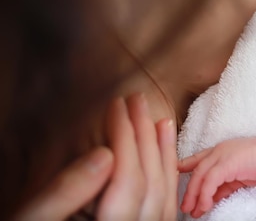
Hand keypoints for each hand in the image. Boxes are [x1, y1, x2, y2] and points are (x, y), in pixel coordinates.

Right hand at [15, 94, 177, 220]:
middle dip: (144, 138)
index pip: (127, 181)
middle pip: (150, 185)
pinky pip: (165, 208)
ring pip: (164, 196)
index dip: (124, 139)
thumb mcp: (33, 220)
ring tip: (159, 120)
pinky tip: (165, 155)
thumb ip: (66, 192)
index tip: (117, 106)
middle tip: (137, 101)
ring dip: (163, 154)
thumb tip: (106, 154)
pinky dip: (167, 177)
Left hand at [178, 137, 255, 217]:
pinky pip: (210, 181)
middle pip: (196, 170)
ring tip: (193, 211)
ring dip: (195, 195)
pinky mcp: (225, 163)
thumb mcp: (237, 177)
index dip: (186, 166)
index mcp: (221, 151)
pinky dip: (205, 195)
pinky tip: (205, 206)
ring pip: (200, 176)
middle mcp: (218, 151)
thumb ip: (224, 186)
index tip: (176, 173)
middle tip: (185, 207)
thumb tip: (211, 199)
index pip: (199, 159)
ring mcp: (221, 155)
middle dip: (189, 190)